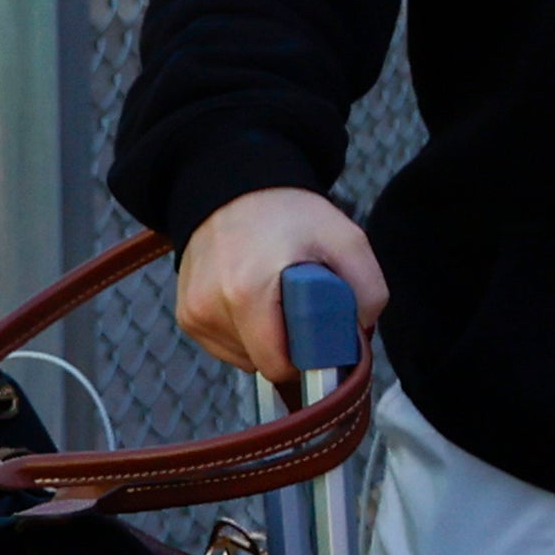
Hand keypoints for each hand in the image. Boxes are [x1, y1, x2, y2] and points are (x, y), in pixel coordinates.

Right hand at [175, 186, 385, 380]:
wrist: (234, 189)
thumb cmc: (290, 214)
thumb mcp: (347, 241)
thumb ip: (367, 293)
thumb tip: (357, 340)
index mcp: (246, 292)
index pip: (280, 364)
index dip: (310, 356)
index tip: (323, 334)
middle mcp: (210, 308)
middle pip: (264, 364)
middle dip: (292, 347)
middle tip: (303, 308)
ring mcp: (194, 315)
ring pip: (246, 359)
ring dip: (269, 340)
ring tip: (276, 296)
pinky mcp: (186, 317)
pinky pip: (228, 348)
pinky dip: (248, 334)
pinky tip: (256, 300)